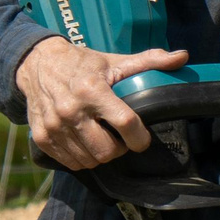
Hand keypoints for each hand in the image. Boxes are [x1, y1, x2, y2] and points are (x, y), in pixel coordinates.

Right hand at [12, 37, 191, 169]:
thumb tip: (182, 56)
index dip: (140, 138)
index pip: (125, 123)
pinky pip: (71, 162)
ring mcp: (55, 126)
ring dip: (101, 155)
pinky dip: (82, 158)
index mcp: (93, 90)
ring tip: (103, 139)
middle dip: (120, 149)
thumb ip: (150, 61)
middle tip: (120, 138)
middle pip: (107, 151)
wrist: (37, 64)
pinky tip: (86, 142)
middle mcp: (71, 110)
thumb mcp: (115, 60)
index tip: (143, 139)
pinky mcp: (42, 137)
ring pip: (90, 160)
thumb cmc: (83, 64)